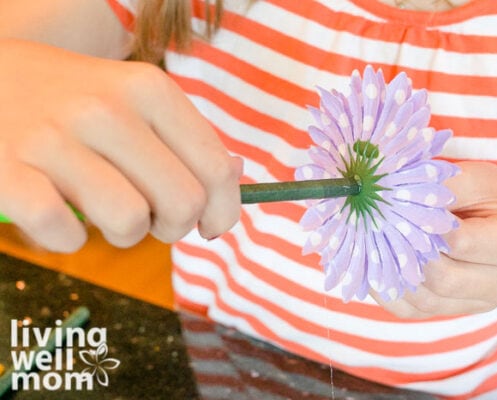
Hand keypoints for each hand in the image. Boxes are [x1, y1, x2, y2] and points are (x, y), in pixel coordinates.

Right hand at [0, 39, 241, 251]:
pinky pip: (66, 236)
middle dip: (174, 227)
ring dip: (124, 235)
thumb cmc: (70, 99)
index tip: (212, 225)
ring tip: (103, 212)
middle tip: (152, 218)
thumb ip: (184, 137)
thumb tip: (237, 176)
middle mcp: (106, 109)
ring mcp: (53, 139)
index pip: (216, 170)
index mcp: (148, 90)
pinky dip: (68, 240)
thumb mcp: (132, 96)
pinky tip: (58, 214)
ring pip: (130, 224)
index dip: (223, 211)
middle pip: (183, 204)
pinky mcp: (8, 173)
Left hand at [372, 161, 496, 317]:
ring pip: (425, 301)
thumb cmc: (488, 196)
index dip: (424, 225)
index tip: (397, 206)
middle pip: (443, 279)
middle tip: (378, 227)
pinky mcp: (453, 313)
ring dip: (392, 273)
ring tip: (370, 244)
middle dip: (407, 252)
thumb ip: (439, 190)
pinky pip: (411, 311)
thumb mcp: (473, 178)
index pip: (461, 242)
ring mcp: (480, 304)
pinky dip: (386, 290)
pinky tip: (372, 265)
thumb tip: (391, 196)